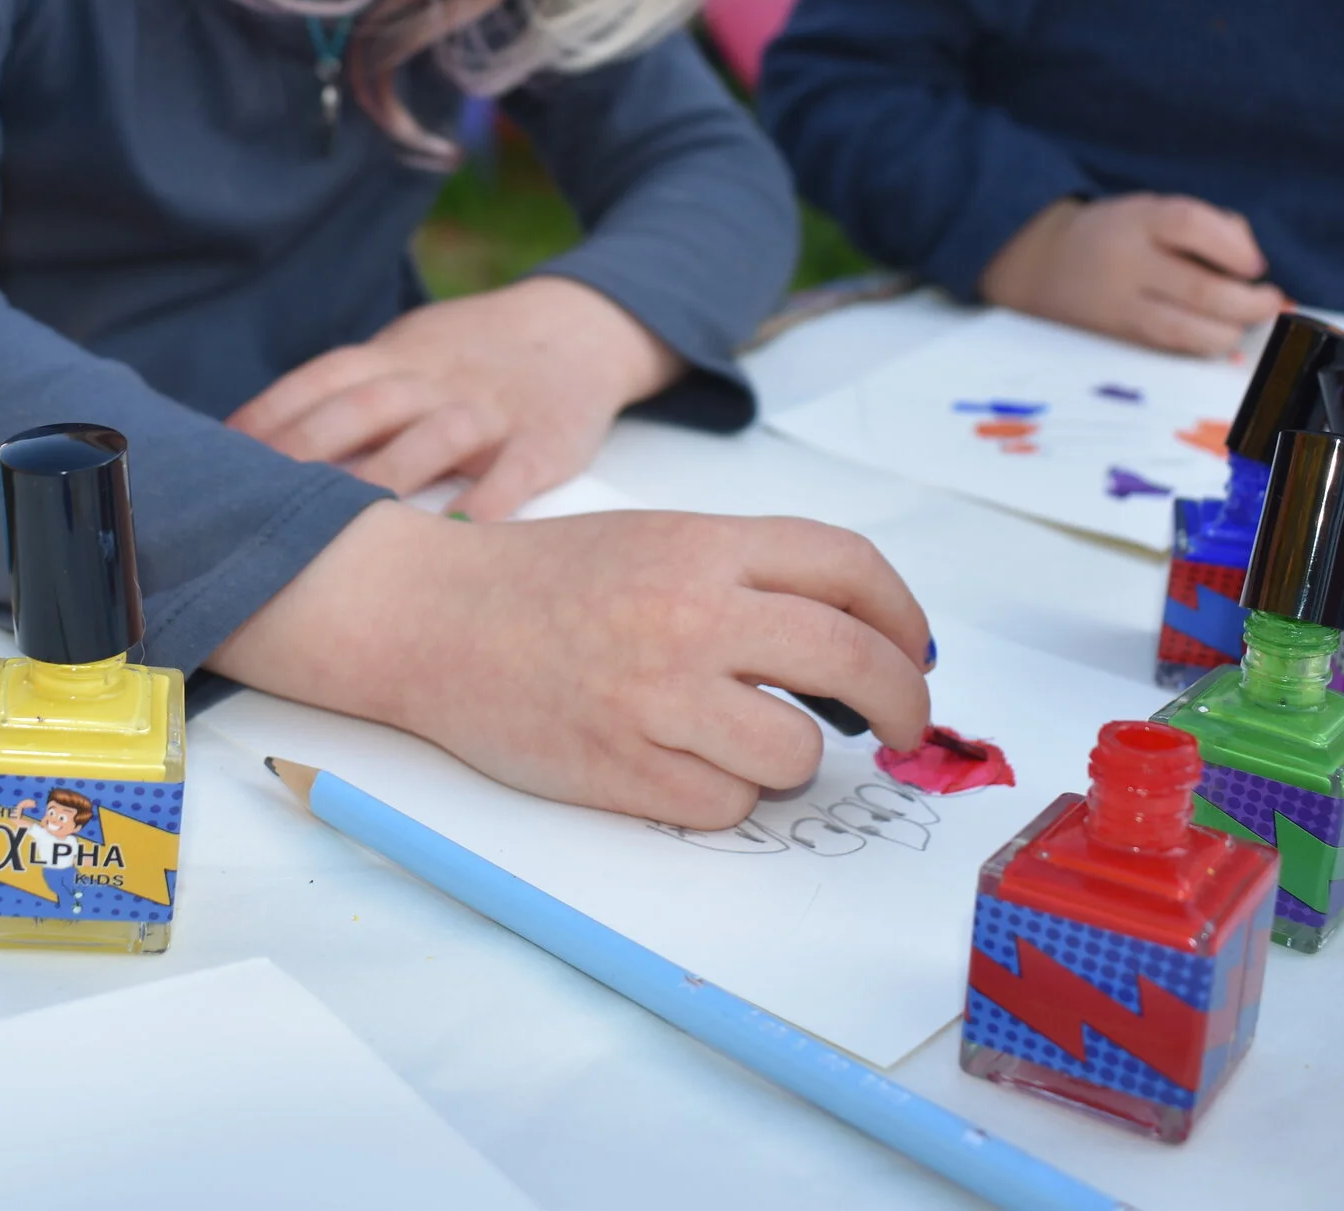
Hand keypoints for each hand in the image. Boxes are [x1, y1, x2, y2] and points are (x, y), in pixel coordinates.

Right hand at [206, 503, 932, 827]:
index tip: (915, 652)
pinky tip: (686, 764)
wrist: (427, 617)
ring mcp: (656, 696)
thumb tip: (861, 640)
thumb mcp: (656, 539)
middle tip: (903, 726)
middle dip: (903, 704)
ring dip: (795, 758)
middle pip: (852, 662)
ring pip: (795, 753)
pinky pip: (726, 805)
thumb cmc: (545, 579)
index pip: (852, 571)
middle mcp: (690, 615)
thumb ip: (749, 576)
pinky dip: (725, 794)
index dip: (905, 618)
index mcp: (704, 545)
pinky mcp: (621, 770)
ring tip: (753, 740)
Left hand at [228, 276, 679, 519]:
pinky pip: (514, 472)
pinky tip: (454, 538)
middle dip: (308, 452)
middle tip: (257, 503)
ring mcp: (492, 407)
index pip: (322, 380)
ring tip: (338, 527)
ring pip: (434, 437)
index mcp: (396, 353)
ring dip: (385, 477)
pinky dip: (485, 503)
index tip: (219, 460)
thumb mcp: (407, 350)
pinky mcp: (545, 441)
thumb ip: (345, 392)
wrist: (581, 329)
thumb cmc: (471, 356)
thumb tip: (253, 444)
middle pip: (364, 407)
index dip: (271, 417)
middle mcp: (437, 376)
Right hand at [978, 194, 1285, 355]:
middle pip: (1200, 289)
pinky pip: (1172, 348)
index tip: (1255, 265)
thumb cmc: (1117, 234)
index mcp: (1137, 220)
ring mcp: (1119, 306)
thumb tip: (1252, 264)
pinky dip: (1204, 345)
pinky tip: (1218, 335)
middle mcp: (1125, 263)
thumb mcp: (1152, 210)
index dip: (1234, 247)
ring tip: (1244, 322)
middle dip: (1249, 302)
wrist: (1041, 266)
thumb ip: (1206, 225)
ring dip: (1230, 332)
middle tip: (1269, 302)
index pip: (1191, 225)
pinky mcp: (1118, 338)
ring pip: (1186, 331)